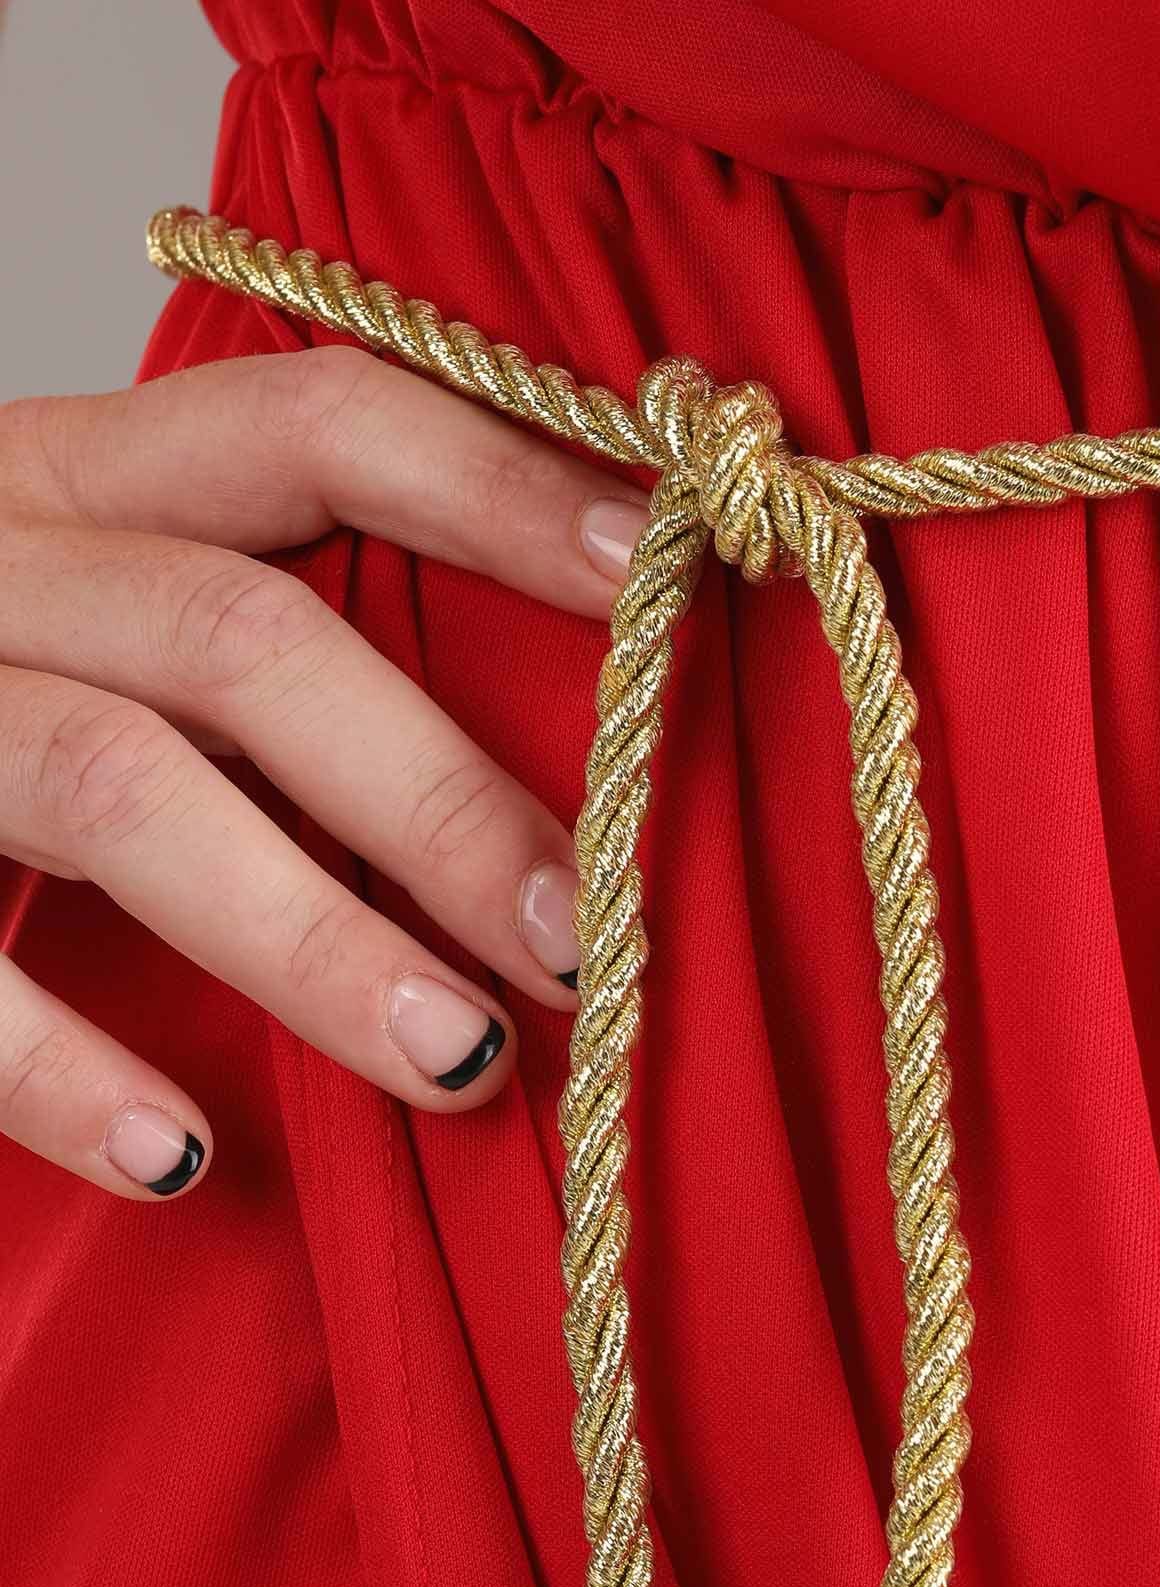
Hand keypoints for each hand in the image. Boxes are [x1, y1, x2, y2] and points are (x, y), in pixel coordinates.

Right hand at [0, 347, 652, 1198]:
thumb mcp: (82, 623)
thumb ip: (250, 662)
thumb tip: (529, 795)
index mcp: (66, 481)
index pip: (309, 423)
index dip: (497, 481)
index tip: (663, 574)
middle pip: (239, 631)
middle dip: (434, 790)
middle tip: (585, 941)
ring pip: (112, 778)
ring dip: (307, 933)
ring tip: (461, 1065)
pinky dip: (58, 1065)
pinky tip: (185, 1155)